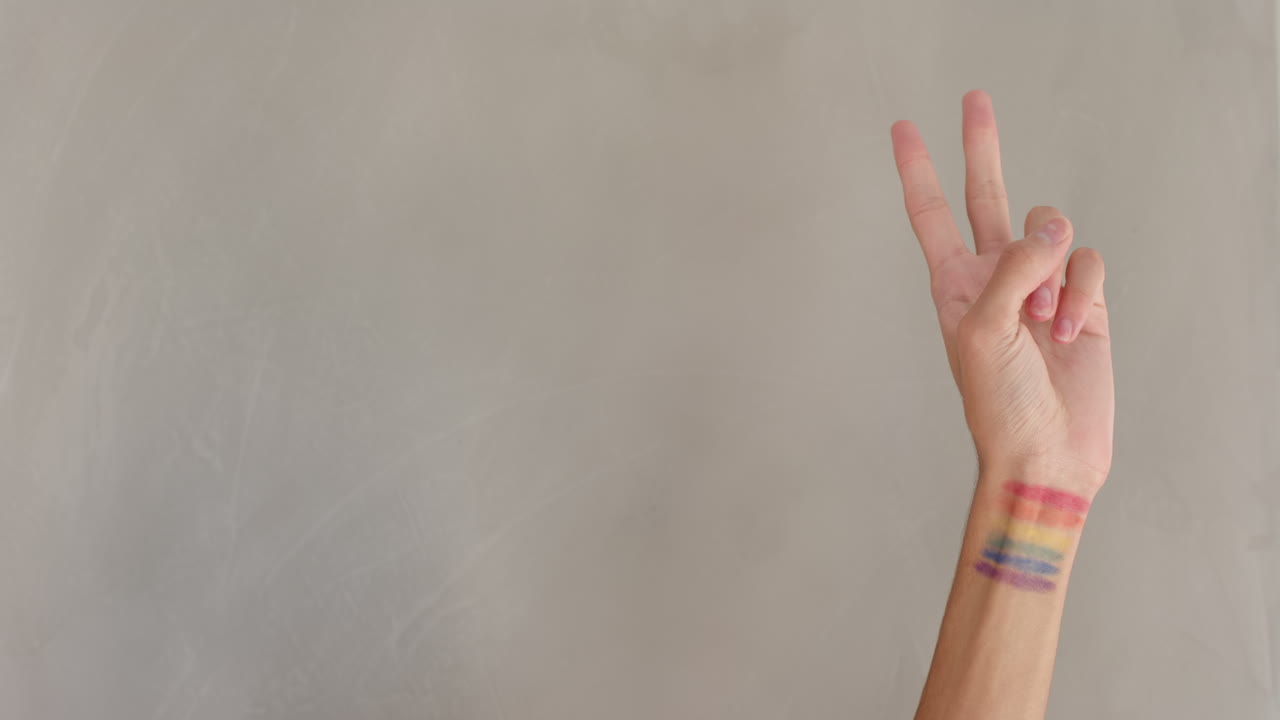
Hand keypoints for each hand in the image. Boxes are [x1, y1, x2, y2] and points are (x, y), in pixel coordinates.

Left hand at [889, 90, 1112, 488]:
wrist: (1046, 453)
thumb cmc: (998, 403)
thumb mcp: (985, 329)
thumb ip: (1013, 267)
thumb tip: (1053, 225)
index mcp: (953, 283)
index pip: (931, 213)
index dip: (918, 170)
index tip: (903, 129)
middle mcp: (994, 276)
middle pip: (988, 195)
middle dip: (982, 148)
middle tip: (974, 99)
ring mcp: (1040, 286)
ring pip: (1054, 230)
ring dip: (1052, 271)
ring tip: (1044, 320)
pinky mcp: (1083, 300)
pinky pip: (1088, 263)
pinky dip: (1081, 294)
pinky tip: (1070, 332)